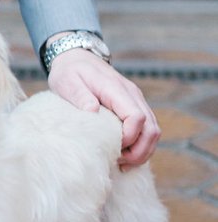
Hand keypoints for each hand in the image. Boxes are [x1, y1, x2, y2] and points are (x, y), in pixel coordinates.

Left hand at [46, 49, 159, 167]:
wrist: (76, 57)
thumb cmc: (70, 71)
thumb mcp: (67, 81)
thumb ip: (80, 95)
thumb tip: (92, 111)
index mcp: (116, 88)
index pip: (137, 117)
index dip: (129, 137)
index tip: (112, 146)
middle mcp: (132, 94)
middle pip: (151, 129)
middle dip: (140, 151)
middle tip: (120, 164)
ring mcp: (136, 100)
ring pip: (154, 131)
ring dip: (143, 150)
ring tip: (123, 162)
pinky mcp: (134, 105)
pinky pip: (147, 128)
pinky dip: (141, 144)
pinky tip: (125, 153)